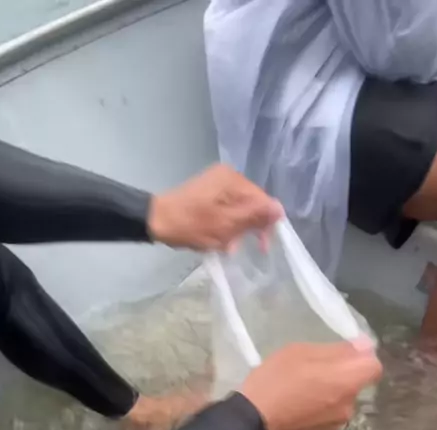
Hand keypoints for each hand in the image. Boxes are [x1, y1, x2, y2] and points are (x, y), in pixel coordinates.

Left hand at [148, 164, 282, 250]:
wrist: (156, 221)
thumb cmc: (192, 225)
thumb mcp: (227, 224)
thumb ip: (255, 216)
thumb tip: (279, 209)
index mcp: (233, 180)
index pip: (263, 200)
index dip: (267, 224)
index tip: (262, 247)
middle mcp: (227, 176)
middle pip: (251, 204)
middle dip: (249, 228)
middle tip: (237, 246)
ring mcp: (216, 183)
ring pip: (238, 209)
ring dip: (236, 230)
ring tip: (225, 246)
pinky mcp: (207, 192)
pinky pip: (226, 209)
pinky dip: (225, 225)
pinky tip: (218, 238)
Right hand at [241, 340, 381, 429]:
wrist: (250, 423)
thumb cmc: (275, 381)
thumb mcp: (300, 352)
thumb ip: (337, 350)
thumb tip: (364, 346)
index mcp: (347, 382)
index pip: (374, 367)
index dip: (361, 358)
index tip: (341, 353)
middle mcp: (348, 406)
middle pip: (353, 384)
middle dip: (339, 375)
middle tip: (309, 369)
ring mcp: (334, 425)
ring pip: (339, 401)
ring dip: (327, 393)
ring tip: (298, 389)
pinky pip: (325, 416)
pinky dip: (316, 409)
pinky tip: (294, 406)